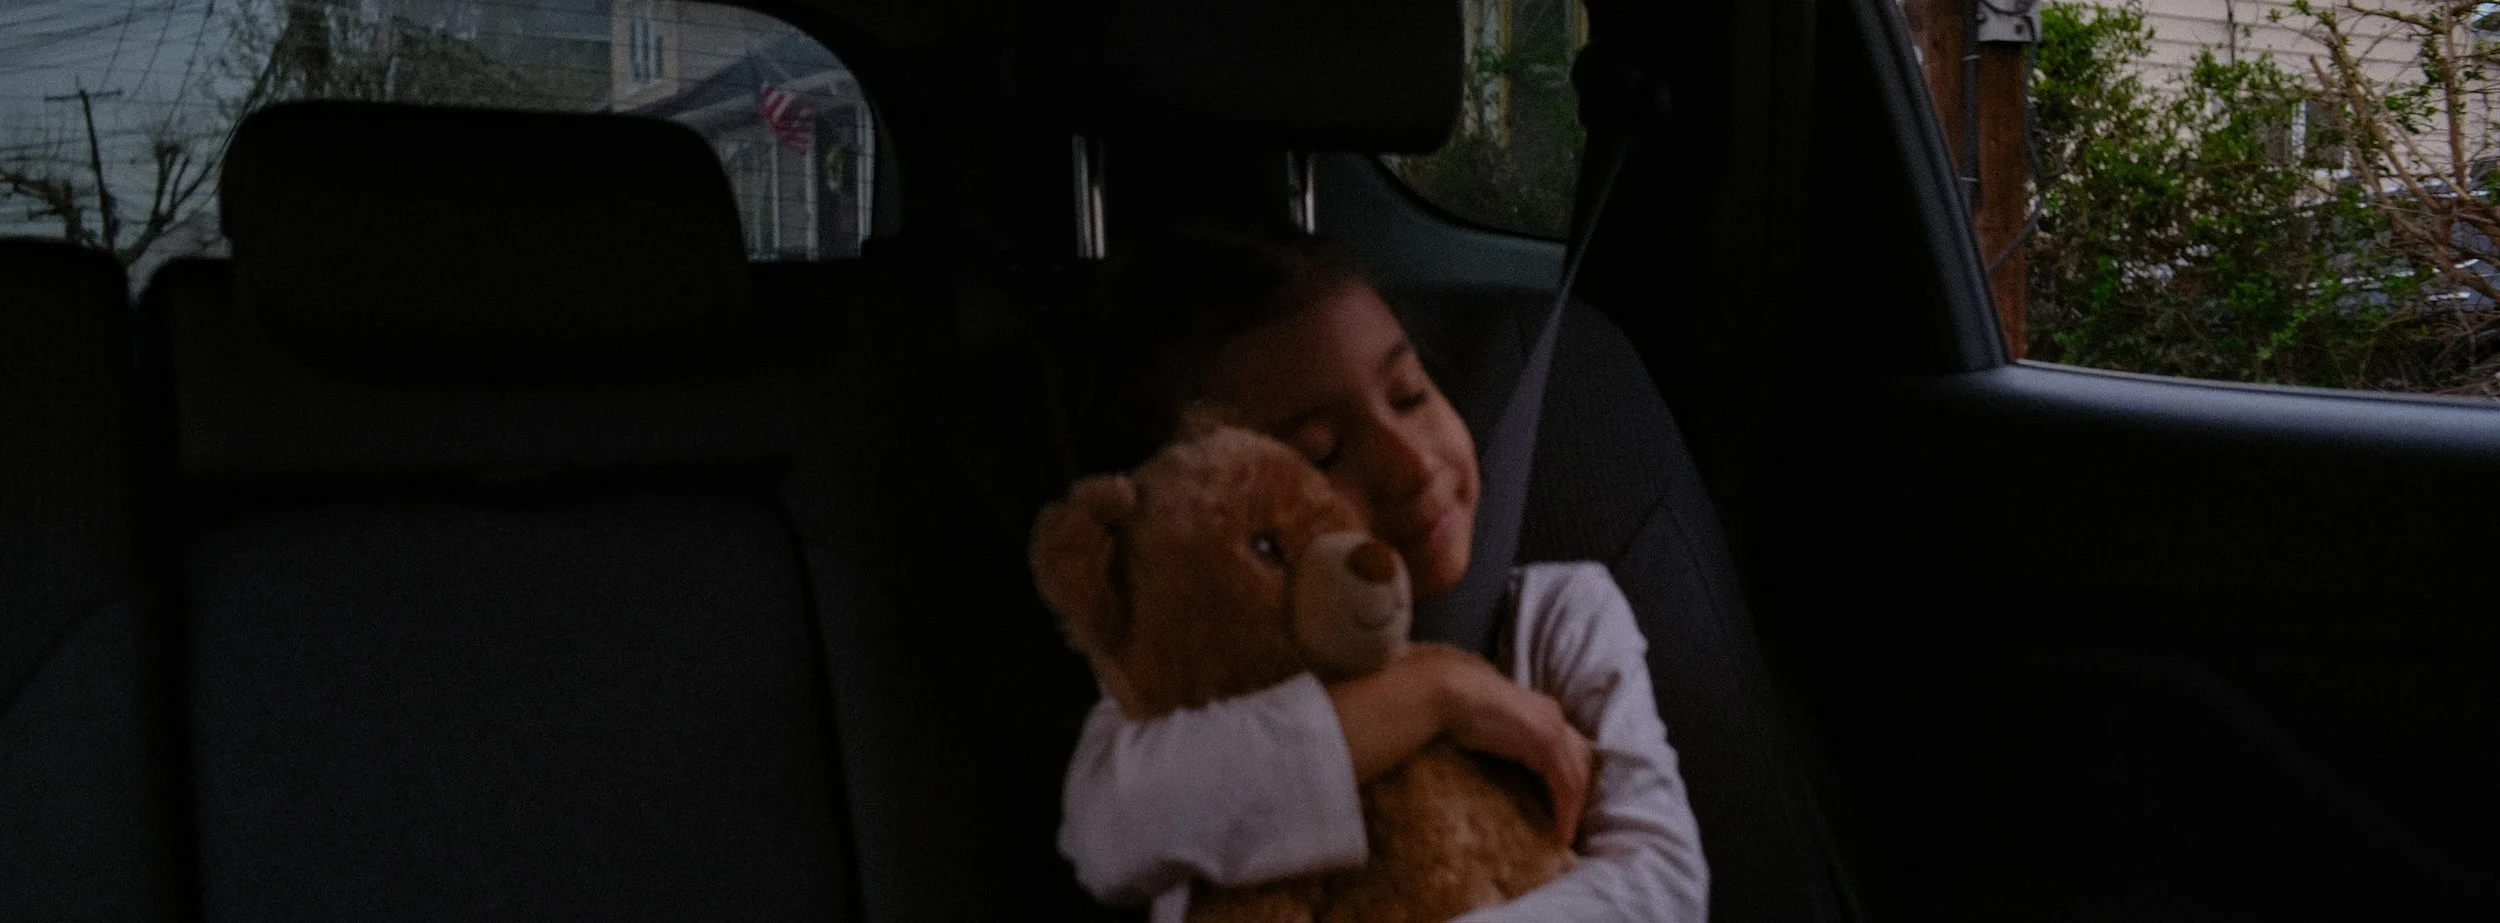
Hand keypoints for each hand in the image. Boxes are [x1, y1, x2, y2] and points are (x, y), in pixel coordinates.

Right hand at [1415, 643, 1594, 847]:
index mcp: (1543, 711)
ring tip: (1564, 837)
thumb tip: (1510, 765)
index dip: (1569, 779)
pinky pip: (1566, 784)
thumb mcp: (1493, 727)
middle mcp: (1554, 716)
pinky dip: (1566, 810)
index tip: (1559, 807)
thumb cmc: (1457, 709)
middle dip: (1578, 795)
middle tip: (1567, 825)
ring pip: (1577, 776)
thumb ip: (1509, 741)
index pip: (1570, 749)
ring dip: (1574, 810)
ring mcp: (1552, 728)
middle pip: (1581, 761)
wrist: (1448, 692)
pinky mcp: (1546, 742)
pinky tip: (1560, 832)